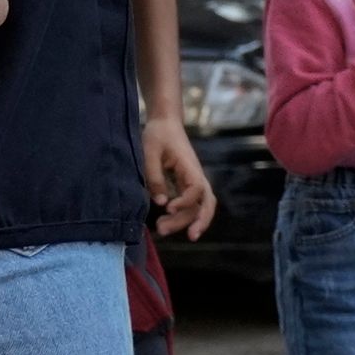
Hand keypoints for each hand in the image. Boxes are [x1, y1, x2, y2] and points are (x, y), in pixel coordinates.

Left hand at [142, 115, 218, 240]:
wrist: (165, 123)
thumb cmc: (158, 134)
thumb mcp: (150, 152)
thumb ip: (155, 177)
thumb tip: (162, 203)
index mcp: (190, 166)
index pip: (197, 189)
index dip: (185, 202)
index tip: (168, 208)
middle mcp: (196, 176)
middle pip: (204, 204)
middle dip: (192, 221)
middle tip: (167, 231)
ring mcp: (193, 182)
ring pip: (198, 207)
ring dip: (184, 221)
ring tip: (161, 229)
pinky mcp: (186, 185)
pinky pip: (191, 205)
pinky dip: (182, 216)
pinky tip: (166, 222)